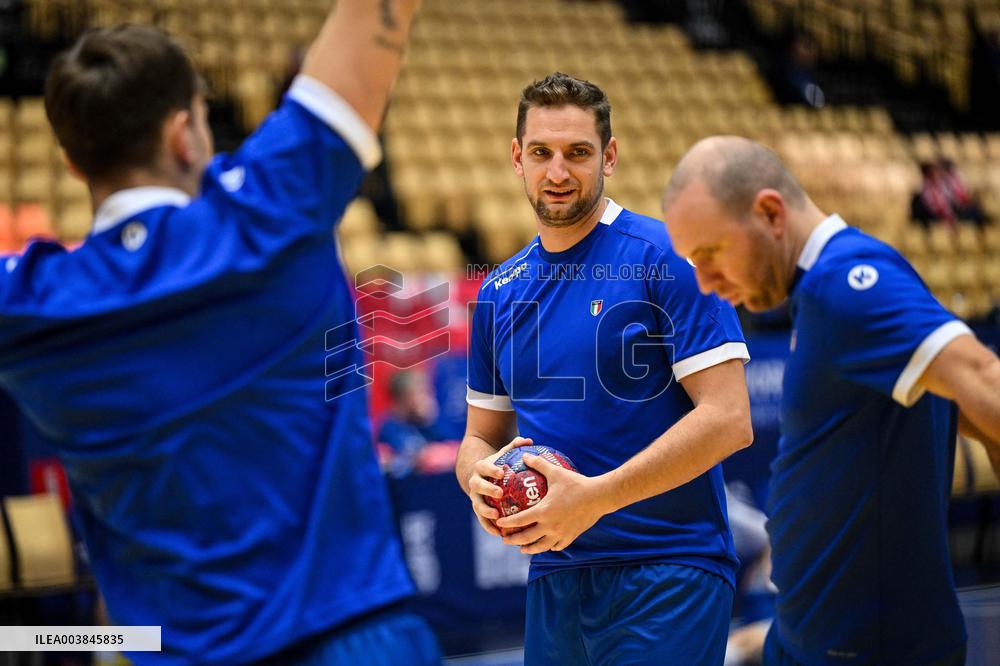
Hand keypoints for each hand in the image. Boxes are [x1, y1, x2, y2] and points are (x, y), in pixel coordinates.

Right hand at [465, 436, 533, 535]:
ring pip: (477, 504)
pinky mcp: (477, 509)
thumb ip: (514, 447)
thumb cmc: (499, 464)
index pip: (483, 467)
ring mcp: (475, 497)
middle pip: (477, 485)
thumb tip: (528, 440)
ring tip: (497, 517)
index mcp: (481, 468)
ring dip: (485, 511)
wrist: (482, 477)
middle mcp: (475, 482)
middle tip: (499, 493)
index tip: (501, 472)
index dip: (491, 469)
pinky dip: (488, 526)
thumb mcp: (504, 455)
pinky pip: (481, 519)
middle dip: (487, 489)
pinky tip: (499, 533)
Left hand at [495, 452, 610, 553]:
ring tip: (522, 549)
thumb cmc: (577, 483)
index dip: (508, 523)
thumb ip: (539, 464)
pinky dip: (550, 547)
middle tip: (504, 540)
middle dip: (514, 540)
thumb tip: (525, 454)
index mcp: (544, 511)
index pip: (520, 520)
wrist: (600, 497)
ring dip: (530, 549)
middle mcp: (551, 526)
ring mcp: (561, 533)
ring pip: (542, 546)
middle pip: (527, 538)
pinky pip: (558, 545)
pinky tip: (546, 545)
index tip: (499, 524)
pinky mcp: (572, 536)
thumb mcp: (556, 472)